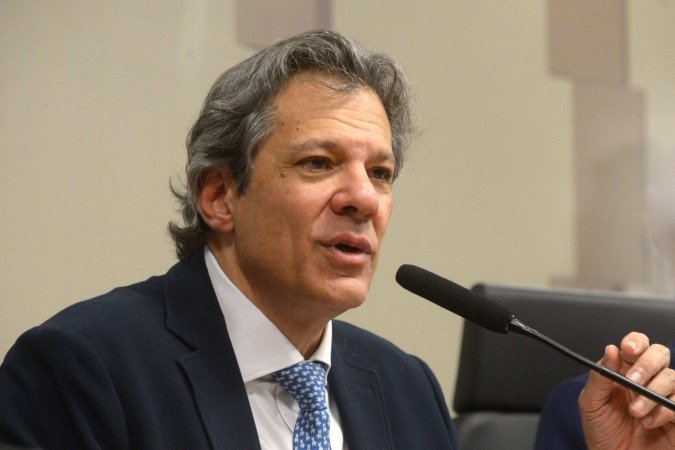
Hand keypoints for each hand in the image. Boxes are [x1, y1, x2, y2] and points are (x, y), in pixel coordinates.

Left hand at [579, 332, 674, 448]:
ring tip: (635, 412)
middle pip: (660, 353)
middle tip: (632, 380)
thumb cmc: (602, 431)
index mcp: (625, 370)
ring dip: (652, 393)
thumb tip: (610, 349)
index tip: (627, 349)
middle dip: (646, 364)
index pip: (637, 345)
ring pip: (673, 377)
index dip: (635, 342)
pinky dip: (664, 411)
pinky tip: (648, 422)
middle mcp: (648, 379)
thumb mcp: (592, 403)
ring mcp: (665, 397)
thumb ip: (599, 376)